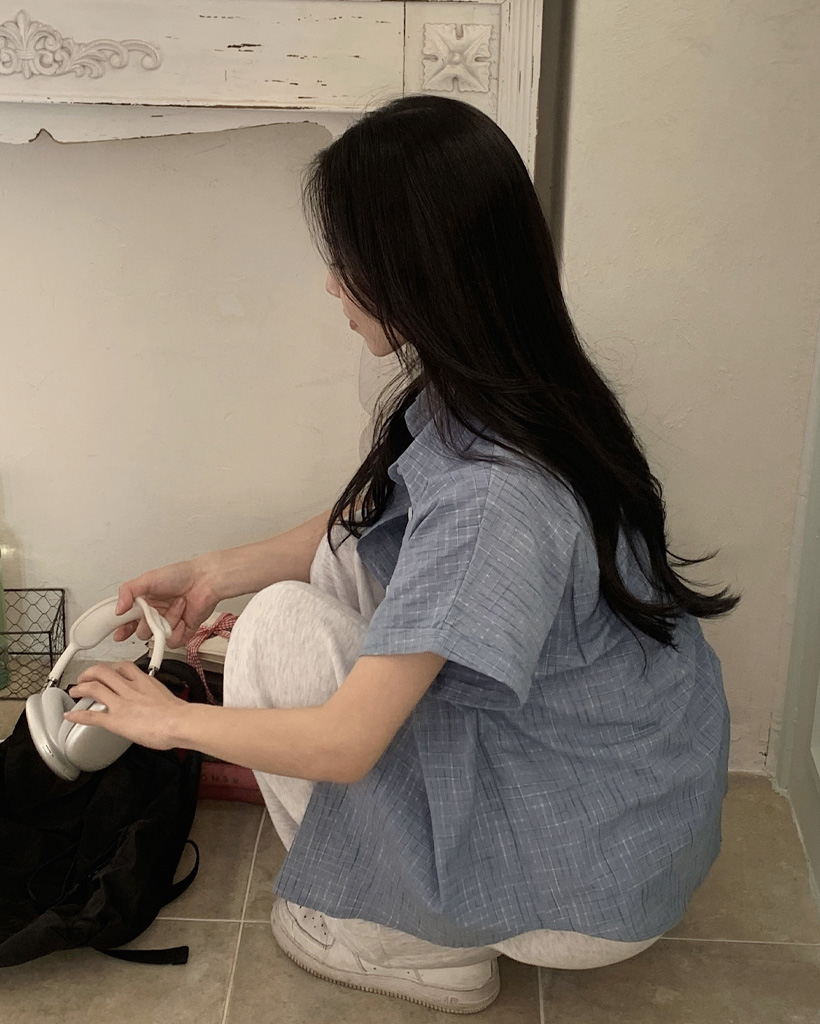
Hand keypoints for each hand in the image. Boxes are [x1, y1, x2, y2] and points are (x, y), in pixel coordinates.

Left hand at [63, 662, 189, 749]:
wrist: (180, 722)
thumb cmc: (179, 714)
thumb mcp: (167, 696)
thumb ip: (156, 696)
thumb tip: (158, 705)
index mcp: (144, 682)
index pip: (123, 667)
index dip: (111, 668)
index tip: (107, 671)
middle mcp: (130, 689)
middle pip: (103, 672)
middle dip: (90, 673)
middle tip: (84, 678)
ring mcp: (121, 703)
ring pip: (94, 687)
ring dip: (80, 688)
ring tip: (75, 691)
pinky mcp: (115, 720)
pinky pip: (92, 715)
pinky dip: (78, 715)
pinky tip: (71, 716)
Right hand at [114, 558, 219, 647]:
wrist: (206, 580)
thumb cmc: (181, 575)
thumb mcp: (147, 579)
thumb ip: (128, 592)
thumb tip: (118, 609)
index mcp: (145, 602)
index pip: (128, 621)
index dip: (123, 629)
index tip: (120, 634)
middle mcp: (156, 614)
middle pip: (142, 632)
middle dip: (148, 624)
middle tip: (155, 611)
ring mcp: (170, 623)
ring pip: (159, 637)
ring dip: (169, 621)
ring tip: (178, 604)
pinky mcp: (184, 631)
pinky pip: (175, 641)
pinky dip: (179, 631)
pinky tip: (185, 616)